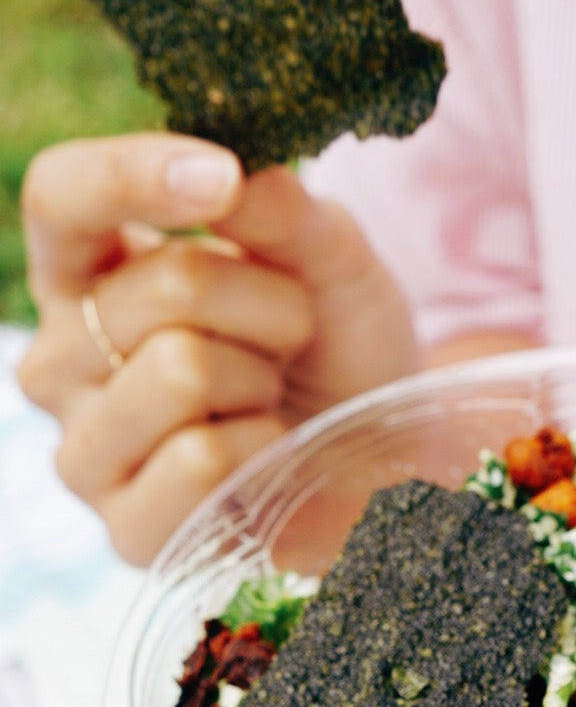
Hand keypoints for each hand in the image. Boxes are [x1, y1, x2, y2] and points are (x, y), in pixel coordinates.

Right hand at [18, 133, 417, 562]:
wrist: (383, 462)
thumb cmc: (336, 352)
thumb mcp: (329, 260)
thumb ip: (284, 211)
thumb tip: (236, 180)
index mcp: (86, 275)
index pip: (61, 197)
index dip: (132, 175)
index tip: (221, 179)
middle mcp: (62, 361)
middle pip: (162, 287)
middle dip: (264, 304)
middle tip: (287, 338)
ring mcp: (84, 452)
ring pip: (181, 371)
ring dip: (262, 379)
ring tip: (268, 399)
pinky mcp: (126, 530)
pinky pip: (201, 461)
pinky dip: (264, 449)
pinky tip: (265, 462)